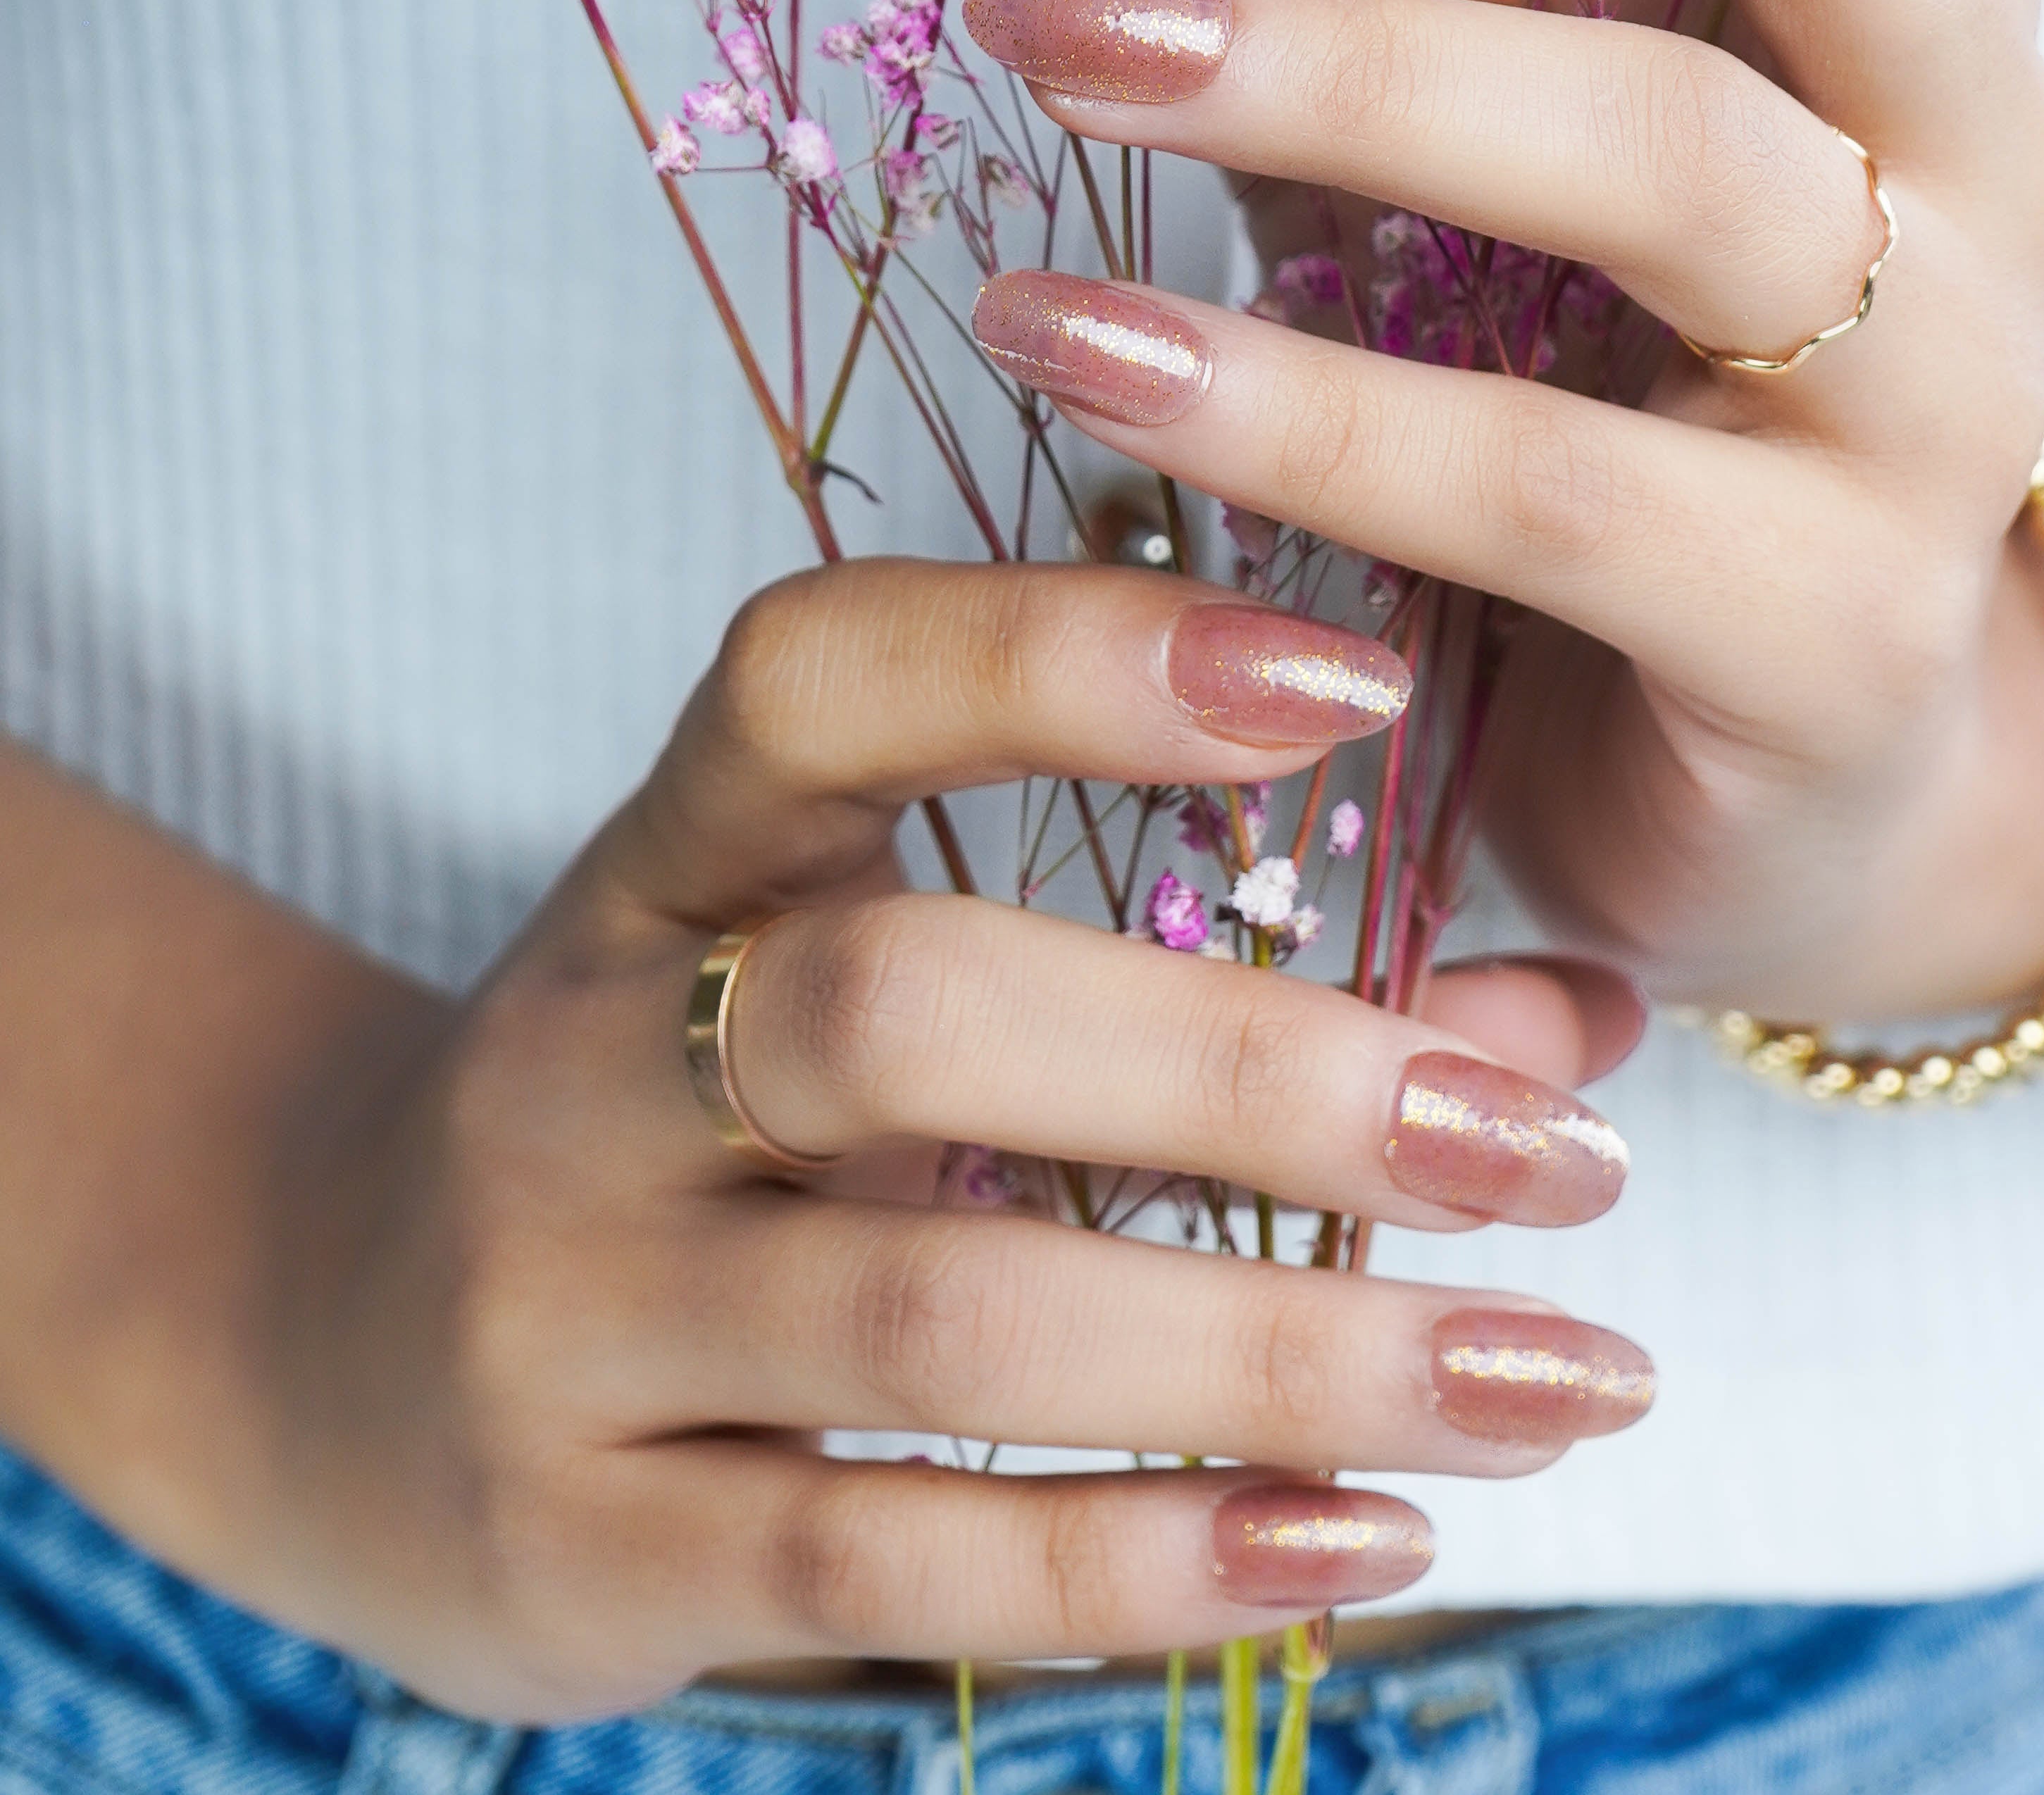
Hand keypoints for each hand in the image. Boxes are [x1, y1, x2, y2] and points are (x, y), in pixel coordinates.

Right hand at [133, 562, 1645, 1719]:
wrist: (316, 1346)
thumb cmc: (697, 1124)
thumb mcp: (883, 995)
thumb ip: (1217, 983)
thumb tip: (1564, 1035)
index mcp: (674, 855)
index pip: (819, 680)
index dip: (1069, 647)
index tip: (1350, 678)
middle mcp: (591, 1057)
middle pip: (910, 1008)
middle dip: (1253, 1073)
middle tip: (1539, 1145)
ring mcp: (568, 1307)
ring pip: (938, 1318)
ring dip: (1280, 1350)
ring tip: (1551, 1371)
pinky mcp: (582, 1547)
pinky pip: (892, 1557)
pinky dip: (1160, 1559)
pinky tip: (1373, 1538)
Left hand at [738, 0, 2043, 1020]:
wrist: (1760, 764)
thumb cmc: (1568, 372)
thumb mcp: (1387, 96)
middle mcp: (1981, 140)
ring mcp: (1945, 397)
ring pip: (1670, 162)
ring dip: (1326, 68)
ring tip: (1036, 32)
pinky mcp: (1832, 633)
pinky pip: (1554, 487)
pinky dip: (1293, 399)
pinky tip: (1070, 339)